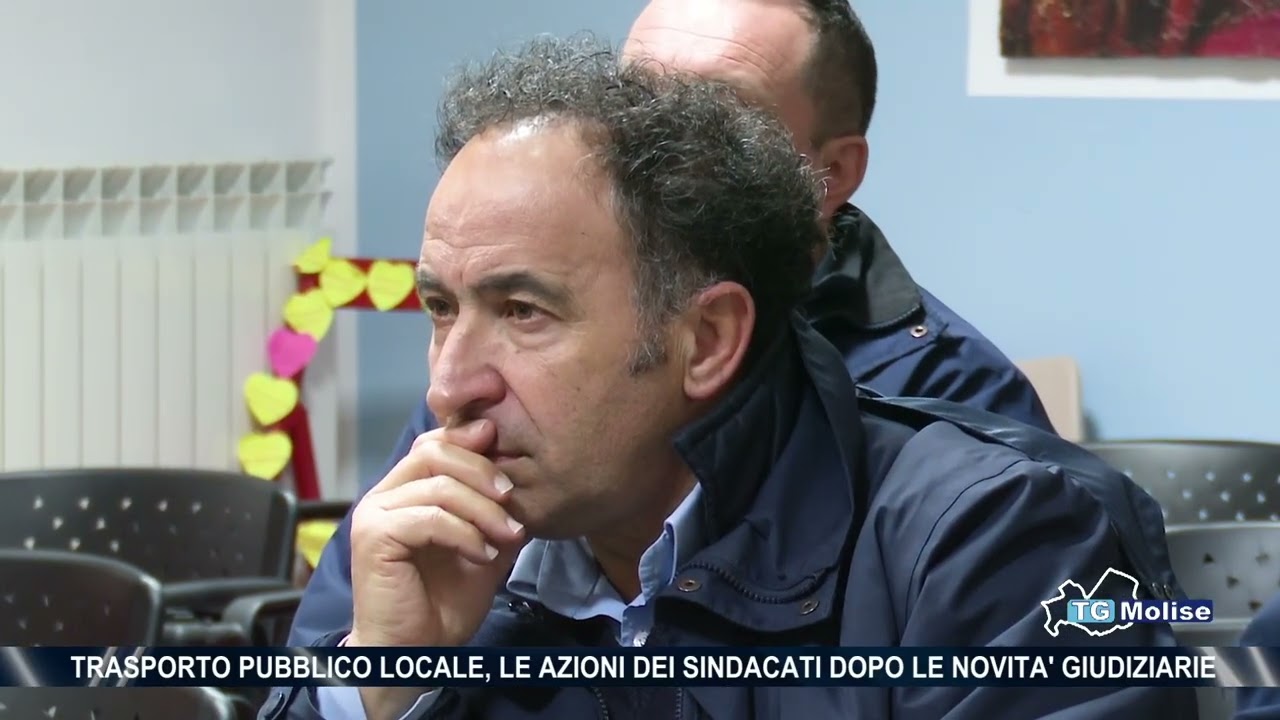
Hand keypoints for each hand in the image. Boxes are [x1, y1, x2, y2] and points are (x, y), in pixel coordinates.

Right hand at [348, 419, 525, 649]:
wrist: (417, 651)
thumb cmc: (444, 602)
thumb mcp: (483, 547)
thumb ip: (494, 512)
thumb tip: (522, 478)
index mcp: (404, 490)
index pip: (435, 443)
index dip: (470, 440)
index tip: (510, 455)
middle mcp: (383, 495)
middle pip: (434, 452)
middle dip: (482, 471)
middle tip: (512, 497)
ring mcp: (374, 514)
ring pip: (437, 485)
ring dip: (482, 509)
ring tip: (508, 534)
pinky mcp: (373, 537)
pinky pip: (429, 518)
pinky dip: (465, 534)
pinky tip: (483, 554)